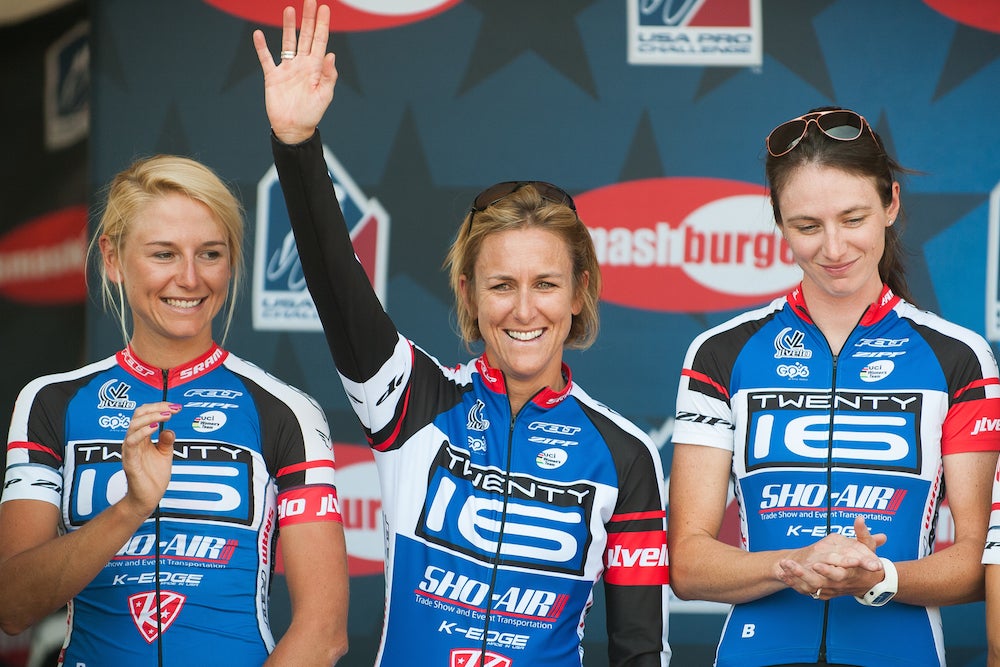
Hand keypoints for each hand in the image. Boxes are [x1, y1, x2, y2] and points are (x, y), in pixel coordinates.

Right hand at [119, 402, 180, 518]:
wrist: (148, 498)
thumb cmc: (153, 477)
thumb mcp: (165, 455)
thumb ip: (166, 441)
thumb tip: (169, 429)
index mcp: (141, 438)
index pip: (145, 414)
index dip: (159, 407)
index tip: (176, 407)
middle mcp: (133, 441)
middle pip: (138, 415)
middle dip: (156, 408)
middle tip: (173, 409)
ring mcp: (130, 450)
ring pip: (133, 425)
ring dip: (151, 417)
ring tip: (166, 415)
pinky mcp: (129, 460)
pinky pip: (132, 442)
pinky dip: (143, 432)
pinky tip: (156, 427)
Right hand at [253, 0, 337, 144]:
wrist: (293, 129)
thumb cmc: (311, 114)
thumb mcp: (324, 96)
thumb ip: (328, 76)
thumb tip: (330, 54)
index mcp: (315, 68)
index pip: (320, 41)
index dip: (323, 25)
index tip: (325, 8)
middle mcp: (302, 65)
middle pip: (305, 36)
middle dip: (309, 19)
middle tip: (310, 1)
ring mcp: (287, 69)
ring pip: (288, 42)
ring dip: (289, 26)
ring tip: (290, 9)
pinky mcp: (273, 77)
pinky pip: (266, 59)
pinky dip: (261, 47)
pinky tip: (259, 34)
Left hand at [775, 517, 885, 599]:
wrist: (867, 583)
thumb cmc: (867, 563)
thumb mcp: (868, 548)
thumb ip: (863, 533)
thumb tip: (860, 518)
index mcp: (849, 573)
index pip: (838, 574)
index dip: (827, 571)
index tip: (815, 565)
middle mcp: (838, 583)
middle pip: (819, 582)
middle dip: (803, 574)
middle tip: (790, 565)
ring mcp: (829, 588)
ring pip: (810, 586)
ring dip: (795, 577)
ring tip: (783, 565)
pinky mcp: (822, 592)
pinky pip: (806, 589)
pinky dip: (794, 582)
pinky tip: (782, 573)